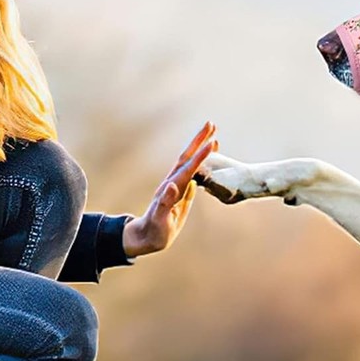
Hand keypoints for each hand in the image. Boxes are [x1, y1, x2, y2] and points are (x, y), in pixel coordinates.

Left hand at [122, 121, 217, 257]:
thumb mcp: (159, 220)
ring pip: (189, 162)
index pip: (188, 168)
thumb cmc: (153, 231)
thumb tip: (173, 184)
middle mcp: (173, 183)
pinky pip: (192, 172)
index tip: (213, 143)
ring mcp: (177, 186)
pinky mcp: (180, 191)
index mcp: (171, 188)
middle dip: (199, 140)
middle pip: (187, 157)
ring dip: (200, 146)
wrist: (147, 236)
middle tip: (211, 124)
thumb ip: (164, 202)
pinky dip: (200, 162)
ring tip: (212, 134)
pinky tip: (205, 157)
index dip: (200, 156)